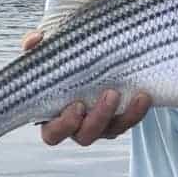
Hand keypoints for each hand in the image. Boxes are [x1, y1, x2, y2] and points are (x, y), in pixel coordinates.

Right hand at [21, 30, 152, 145]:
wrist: (88, 56)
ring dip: (124, 116)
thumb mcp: (48, 51)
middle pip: (85, 136)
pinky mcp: (119, 117)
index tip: (76, 106)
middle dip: (99, 118)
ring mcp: (100, 124)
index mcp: (53, 116)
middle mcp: (78, 125)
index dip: (64, 126)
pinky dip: (137, 111)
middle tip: (110, 94)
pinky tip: (144, 96)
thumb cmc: (60, 59)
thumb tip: (33, 40)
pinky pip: (129, 121)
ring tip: (135, 94)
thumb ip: (35, 46)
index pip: (53, 134)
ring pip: (112, 131)